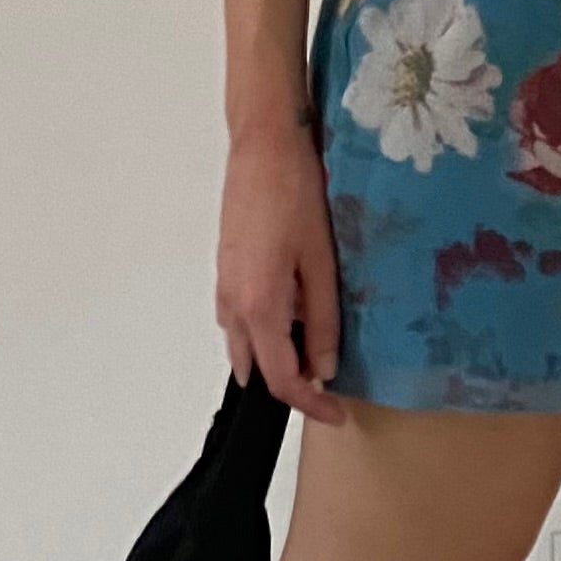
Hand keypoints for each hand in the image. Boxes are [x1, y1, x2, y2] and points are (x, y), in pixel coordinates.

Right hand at [215, 120, 346, 425]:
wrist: (263, 146)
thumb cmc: (296, 194)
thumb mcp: (322, 261)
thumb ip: (323, 319)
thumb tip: (323, 367)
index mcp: (259, 307)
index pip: (281, 379)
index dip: (310, 404)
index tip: (336, 413)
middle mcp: (233, 304)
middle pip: (257, 368)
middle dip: (290, 382)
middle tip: (327, 382)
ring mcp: (224, 286)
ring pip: (245, 344)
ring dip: (275, 355)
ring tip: (314, 345)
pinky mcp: (225, 269)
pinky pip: (239, 318)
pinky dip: (263, 330)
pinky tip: (292, 310)